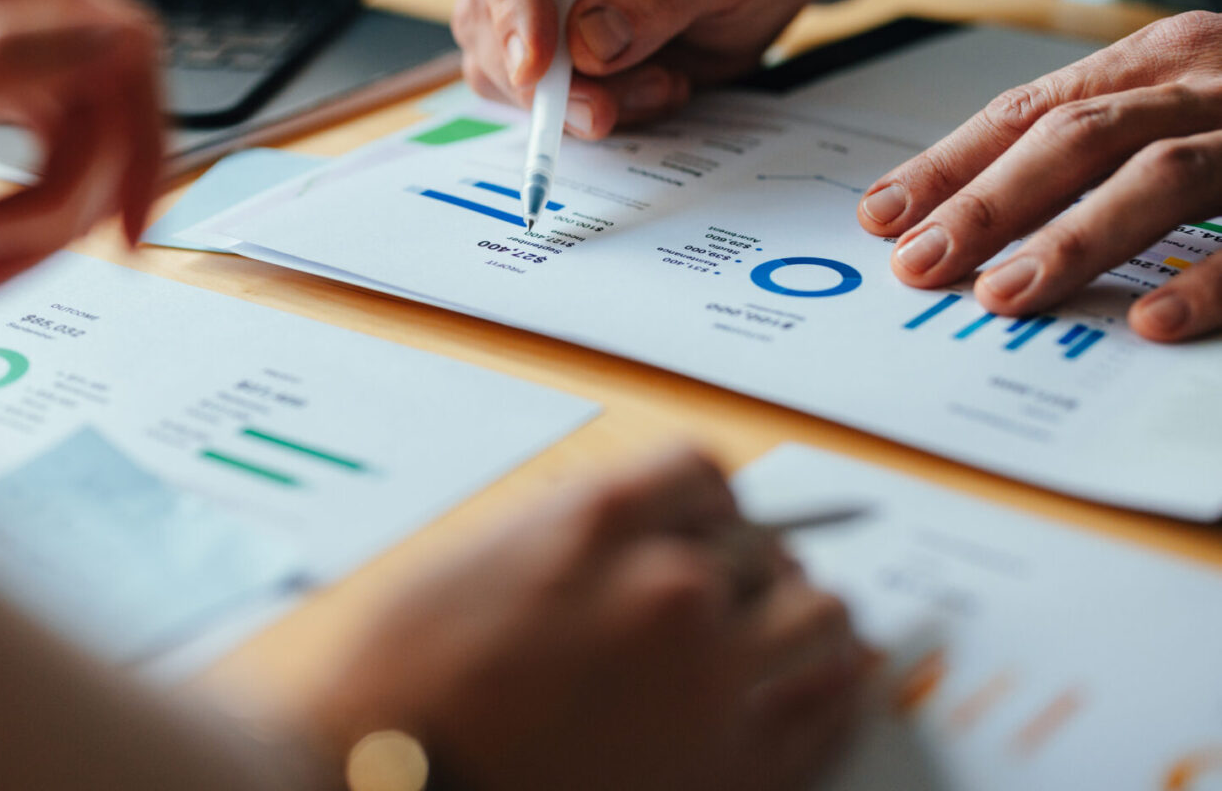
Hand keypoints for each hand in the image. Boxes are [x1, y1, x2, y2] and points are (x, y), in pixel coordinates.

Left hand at [0, 0, 162, 316]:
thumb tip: (109, 36)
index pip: (111, 34)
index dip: (135, 130)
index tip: (130, 220)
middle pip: (101, 96)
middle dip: (77, 191)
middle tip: (27, 256)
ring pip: (78, 138)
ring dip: (49, 218)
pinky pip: (42, 161)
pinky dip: (27, 219)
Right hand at [298, 448, 865, 790]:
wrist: (399, 780)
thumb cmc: (411, 677)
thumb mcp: (481, 555)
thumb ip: (579, 531)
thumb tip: (642, 534)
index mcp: (603, 523)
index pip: (707, 474)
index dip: (708, 502)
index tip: (707, 524)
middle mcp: (671, 589)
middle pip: (772, 548)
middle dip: (754, 566)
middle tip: (737, 589)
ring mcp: (709, 684)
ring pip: (823, 621)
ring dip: (807, 621)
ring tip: (791, 634)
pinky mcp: (733, 771)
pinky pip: (828, 712)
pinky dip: (833, 692)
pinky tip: (823, 686)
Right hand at [453, 0, 849, 138]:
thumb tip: (586, 43)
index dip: (512, 2)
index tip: (536, 66)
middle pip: (487, 13)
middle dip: (544, 77)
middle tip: (605, 110)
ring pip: (500, 68)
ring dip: (576, 100)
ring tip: (663, 83)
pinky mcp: (537, 54)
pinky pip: (531, 103)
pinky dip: (588, 113)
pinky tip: (650, 90)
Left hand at [857, 11, 1221, 341]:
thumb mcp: (1187, 100)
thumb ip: (1104, 139)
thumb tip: (979, 213)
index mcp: (1159, 58)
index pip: (1030, 110)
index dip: (951, 164)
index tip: (882, 214)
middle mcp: (1205, 82)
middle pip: (1078, 136)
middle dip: (988, 202)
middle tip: (920, 261)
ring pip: (1161, 174)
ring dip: (1072, 238)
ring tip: (1002, 295)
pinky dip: (1205, 281)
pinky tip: (1149, 320)